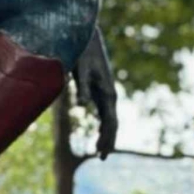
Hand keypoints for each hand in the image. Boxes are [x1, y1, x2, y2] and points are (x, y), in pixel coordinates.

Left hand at [73, 27, 117, 157]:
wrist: (86, 36)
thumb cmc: (83, 52)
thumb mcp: (81, 70)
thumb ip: (82, 88)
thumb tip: (82, 106)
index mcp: (107, 93)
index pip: (110, 122)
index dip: (107, 138)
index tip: (101, 153)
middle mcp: (109, 94)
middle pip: (112, 123)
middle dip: (108, 140)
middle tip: (102, 158)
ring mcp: (106, 91)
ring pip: (110, 118)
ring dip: (107, 133)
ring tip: (101, 149)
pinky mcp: (100, 88)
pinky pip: (105, 110)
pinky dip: (104, 123)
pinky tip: (99, 129)